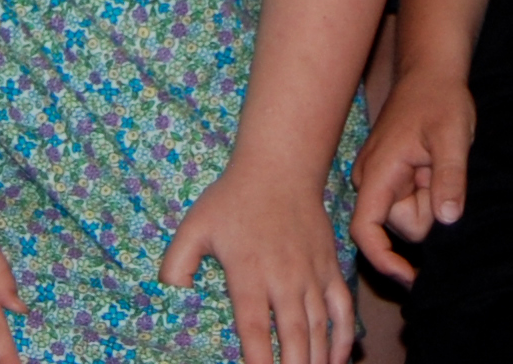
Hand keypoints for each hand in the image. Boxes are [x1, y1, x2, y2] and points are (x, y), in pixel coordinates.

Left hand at [159, 156, 352, 363]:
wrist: (279, 167)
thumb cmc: (233, 199)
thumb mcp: (194, 227)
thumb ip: (176, 265)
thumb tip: (169, 298)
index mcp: (249, 273)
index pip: (254, 329)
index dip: (258, 361)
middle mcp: (284, 277)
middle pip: (293, 335)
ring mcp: (311, 273)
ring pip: (320, 327)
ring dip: (316, 359)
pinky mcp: (329, 267)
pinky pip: (342, 308)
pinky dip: (342, 337)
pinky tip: (337, 360)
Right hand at [346, 68, 475, 284]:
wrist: (431, 73)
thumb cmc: (440, 100)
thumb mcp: (452, 137)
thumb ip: (449, 178)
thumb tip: (447, 220)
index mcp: (378, 172)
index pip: (365, 230)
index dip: (383, 259)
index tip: (411, 277)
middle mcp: (371, 179)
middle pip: (398, 226)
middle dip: (426, 210)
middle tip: (440, 170)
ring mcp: (380, 178)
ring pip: (408, 216)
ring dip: (429, 199)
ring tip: (436, 161)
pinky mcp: (391, 177)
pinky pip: (410, 202)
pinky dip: (427, 192)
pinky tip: (432, 165)